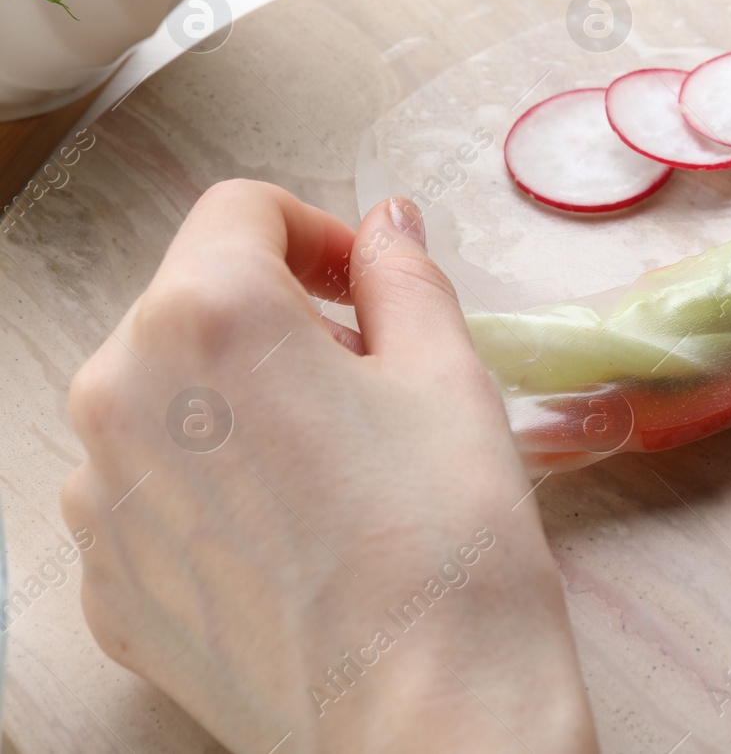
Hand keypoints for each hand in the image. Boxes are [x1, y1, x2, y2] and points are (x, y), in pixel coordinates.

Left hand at [62, 180, 597, 753]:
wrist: (425, 715)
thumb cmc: (448, 537)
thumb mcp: (447, 373)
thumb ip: (400, 276)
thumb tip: (382, 227)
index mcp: (205, 317)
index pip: (241, 212)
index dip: (316, 233)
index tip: (363, 283)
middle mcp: (119, 395)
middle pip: (193, 306)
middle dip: (277, 322)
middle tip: (369, 383)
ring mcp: (97, 501)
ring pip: (164, 402)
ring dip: (236, 405)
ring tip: (331, 472)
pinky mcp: (106, 585)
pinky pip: (149, 496)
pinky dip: (211, 492)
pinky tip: (293, 541)